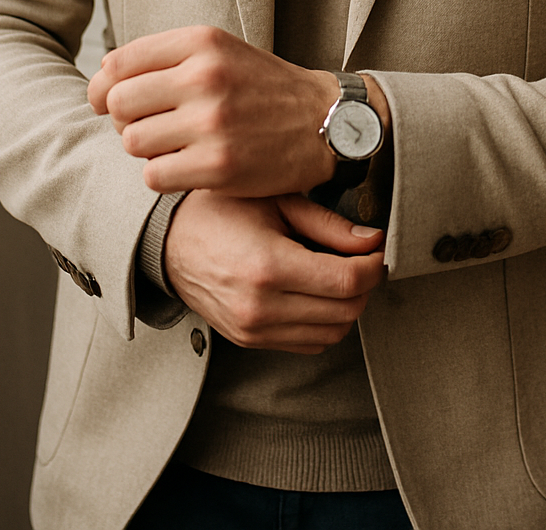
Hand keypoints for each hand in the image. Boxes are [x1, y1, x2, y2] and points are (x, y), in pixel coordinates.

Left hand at [87, 25, 389, 195]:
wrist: (326, 122)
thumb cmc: (263, 88)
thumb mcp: (220, 51)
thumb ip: (164, 57)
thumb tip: (102, 76)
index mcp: (201, 42)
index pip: (118, 63)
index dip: (103, 88)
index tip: (109, 103)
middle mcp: (204, 76)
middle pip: (118, 103)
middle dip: (125, 120)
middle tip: (150, 127)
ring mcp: (211, 122)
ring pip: (131, 142)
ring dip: (145, 150)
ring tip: (172, 146)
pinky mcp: (219, 165)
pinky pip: (154, 176)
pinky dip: (163, 176)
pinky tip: (186, 167)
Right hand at [164, 191, 384, 353]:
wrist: (170, 243)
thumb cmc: (220, 212)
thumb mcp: (275, 202)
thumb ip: (327, 224)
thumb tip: (370, 240)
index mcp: (268, 266)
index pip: (346, 282)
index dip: (373, 266)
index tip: (376, 249)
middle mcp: (261, 307)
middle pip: (345, 312)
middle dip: (365, 285)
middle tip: (363, 258)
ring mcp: (254, 330)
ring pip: (332, 333)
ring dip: (348, 306)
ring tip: (342, 274)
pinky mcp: (250, 341)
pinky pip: (308, 343)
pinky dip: (325, 322)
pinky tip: (318, 293)